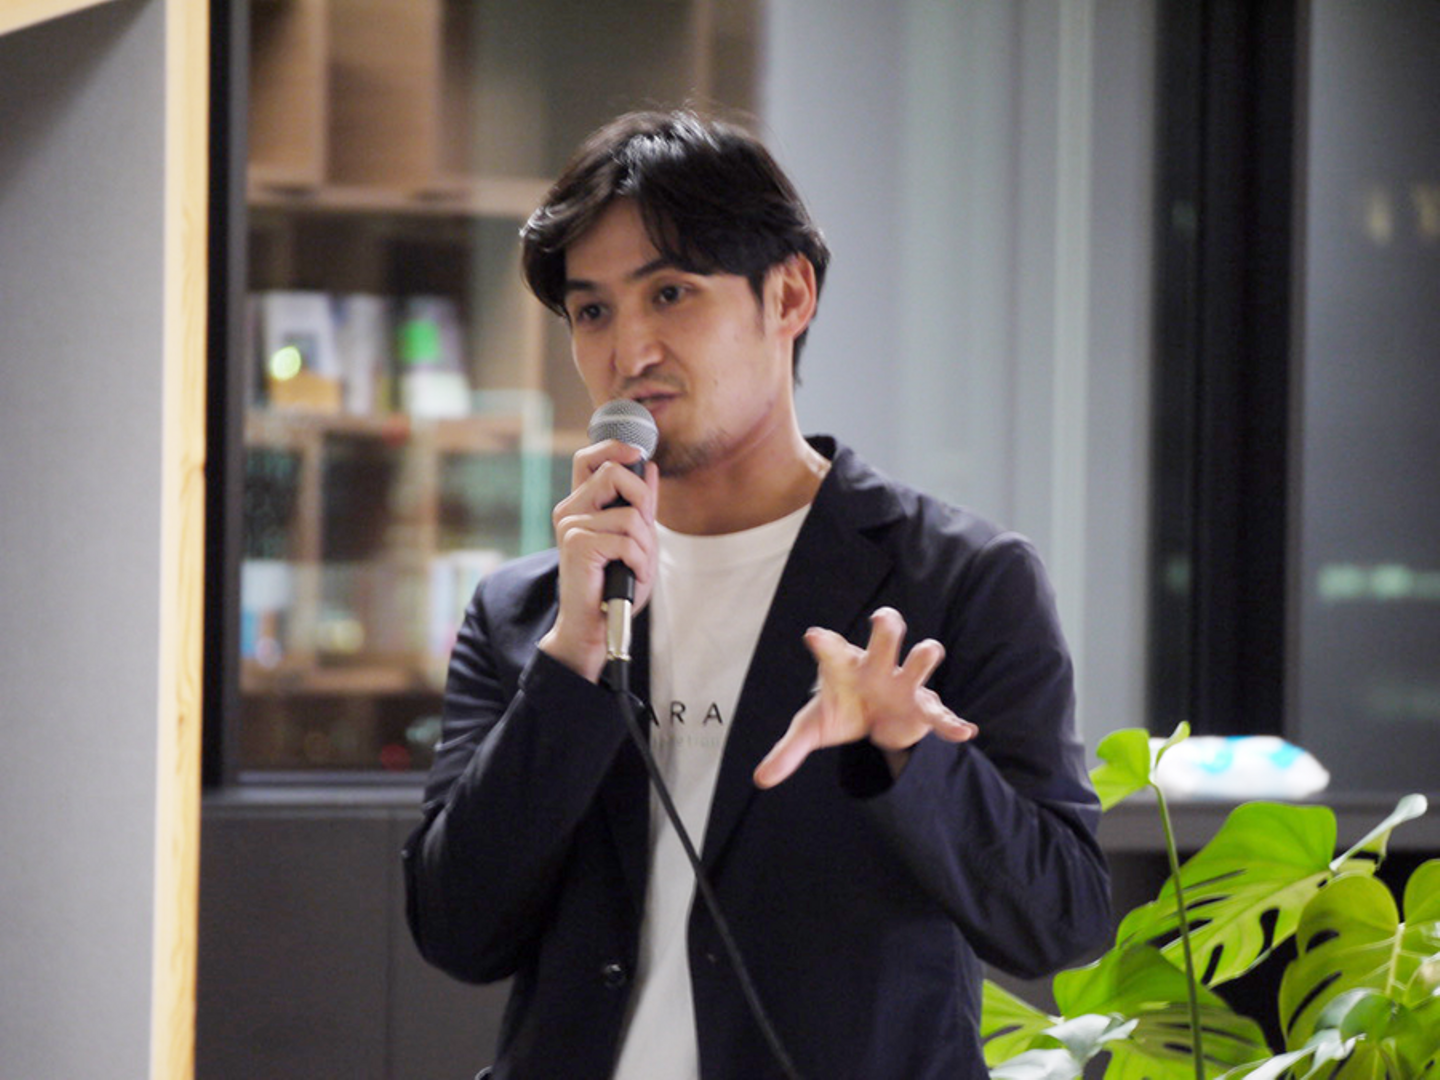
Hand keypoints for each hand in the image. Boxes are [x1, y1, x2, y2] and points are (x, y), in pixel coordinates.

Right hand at [538, 440, 658, 681]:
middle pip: (614, 472)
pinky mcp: (578, 544)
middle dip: (642, 500)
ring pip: (629, 514)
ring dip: (645, 545)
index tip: (636, 454)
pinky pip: (627, 540)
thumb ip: (640, 505)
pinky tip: (631, 575)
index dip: (613, 447)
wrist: (595, 624)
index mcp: (581, 505)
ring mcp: (571, 526)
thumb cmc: (613, 585)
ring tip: (636, 566)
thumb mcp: (635, 540)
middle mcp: (571, 510)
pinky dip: (640, 561)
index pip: (589, 458)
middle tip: (644, 531)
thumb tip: (649, 466)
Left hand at [753, 607, 977, 787]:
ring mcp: (903, 683)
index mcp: (845, 665)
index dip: (825, 643)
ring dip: (923, 655)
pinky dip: (951, 722)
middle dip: (886, 626)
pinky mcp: (923, 708)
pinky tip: (963, 732)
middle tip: (882, 619)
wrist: (873, 720)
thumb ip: (788, 750)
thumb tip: (760, 779)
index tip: (813, 637)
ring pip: (919, 659)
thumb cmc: (840, 709)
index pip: (832, 650)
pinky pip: (940, 713)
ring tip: (928, 651)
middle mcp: (877, 666)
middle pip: (885, 636)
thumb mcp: (812, 729)